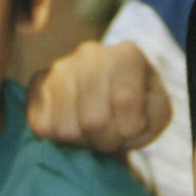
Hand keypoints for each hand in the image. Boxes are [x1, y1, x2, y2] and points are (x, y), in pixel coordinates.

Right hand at [26, 40, 171, 153]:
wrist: (109, 107)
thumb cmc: (138, 111)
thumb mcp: (158, 114)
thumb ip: (152, 116)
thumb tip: (127, 122)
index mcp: (127, 55)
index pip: (125, 100)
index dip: (131, 128)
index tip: (133, 128)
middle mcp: (90, 54)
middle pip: (93, 120)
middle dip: (106, 140)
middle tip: (111, 136)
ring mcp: (59, 68)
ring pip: (66, 128)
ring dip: (83, 141)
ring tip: (93, 131)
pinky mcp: (37, 86)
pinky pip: (43, 127)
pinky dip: (60, 139)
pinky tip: (73, 126)